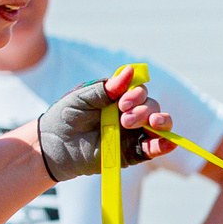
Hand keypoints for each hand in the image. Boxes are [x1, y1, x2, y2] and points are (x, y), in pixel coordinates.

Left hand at [34, 65, 172, 182]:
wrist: (54, 146)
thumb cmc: (65, 117)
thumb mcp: (82, 98)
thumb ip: (106, 88)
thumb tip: (131, 70)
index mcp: (118, 98)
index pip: (139, 91)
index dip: (136, 94)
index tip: (122, 102)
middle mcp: (130, 113)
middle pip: (151, 106)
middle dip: (143, 110)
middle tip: (125, 119)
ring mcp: (133, 134)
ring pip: (159, 125)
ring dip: (160, 122)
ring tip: (151, 124)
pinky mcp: (133, 153)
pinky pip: (154, 148)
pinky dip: (165, 145)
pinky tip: (169, 143)